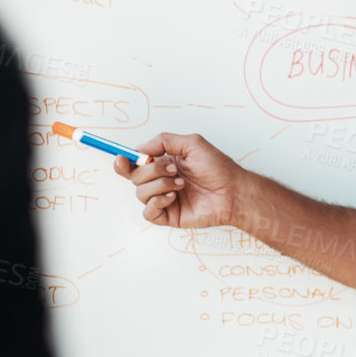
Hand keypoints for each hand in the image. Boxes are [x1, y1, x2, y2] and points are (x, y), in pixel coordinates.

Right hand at [114, 133, 242, 228]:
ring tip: (181, 184)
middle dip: (151, 171)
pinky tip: (173, 197)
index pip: (134, 163)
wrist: (233, 191)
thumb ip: (164, 141)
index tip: (123, 158)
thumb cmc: (218, 168)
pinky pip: (148, 212)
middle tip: (174, 170)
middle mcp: (161, 181)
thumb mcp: (192, 144)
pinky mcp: (169, 215)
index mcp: (163, 164)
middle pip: (134, 177)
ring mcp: (164, 199)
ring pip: (140, 193)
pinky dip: (157, 202)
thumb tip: (139, 148)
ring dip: (159, 185)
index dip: (124, 161)